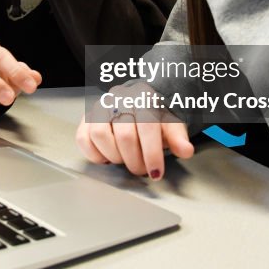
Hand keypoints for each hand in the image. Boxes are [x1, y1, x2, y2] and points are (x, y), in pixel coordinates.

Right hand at [75, 86, 193, 178]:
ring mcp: (100, 106)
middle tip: (142, 169)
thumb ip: (177, 137)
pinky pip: (83, 138)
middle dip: (135, 161)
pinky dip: (95, 154)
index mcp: (143, 96)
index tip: (156, 172)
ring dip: (115, 157)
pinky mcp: (86, 118)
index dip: (152, 154)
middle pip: (124, 135)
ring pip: (100, 135)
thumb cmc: (155, 116)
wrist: (138, 103)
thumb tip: (185, 150)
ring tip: (125, 160)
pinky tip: (108, 157)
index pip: (147, 127)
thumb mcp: (171, 124)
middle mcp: (119, 97)